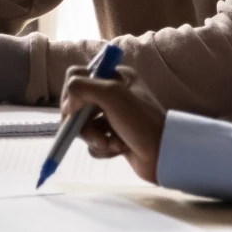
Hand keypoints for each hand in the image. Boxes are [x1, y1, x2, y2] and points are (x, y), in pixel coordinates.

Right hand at [60, 65, 166, 183]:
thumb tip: (67, 105)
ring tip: (110, 144)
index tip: (74, 109)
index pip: (78, 76)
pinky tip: (118, 150)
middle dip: (83, 123)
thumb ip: (82, 88)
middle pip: (78, 104)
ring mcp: (113, 117)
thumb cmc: (141, 122)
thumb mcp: (112, 95)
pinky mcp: (114, 138)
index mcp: (116, 77)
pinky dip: (102, 149)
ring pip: (84, 126)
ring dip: (94, 138)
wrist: (164, 156)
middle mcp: (114, 94)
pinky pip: (93, 143)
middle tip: (94, 134)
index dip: (71, 93)